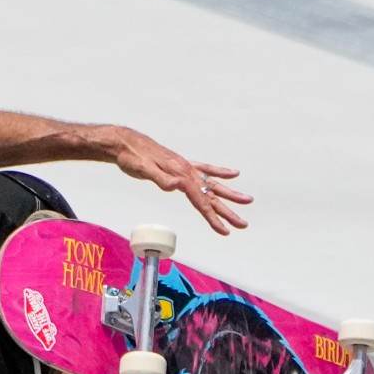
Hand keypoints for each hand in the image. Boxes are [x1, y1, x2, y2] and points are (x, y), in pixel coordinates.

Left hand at [105, 127, 252, 234]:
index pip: (201, 200)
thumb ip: (161, 179)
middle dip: (227, 211)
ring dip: (229, 194)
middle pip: (211, 195)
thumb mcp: (143, 170)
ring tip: (247, 200)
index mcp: (180, 175)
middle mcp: (187, 171)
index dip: (213, 217)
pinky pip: (205, 169)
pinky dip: (220, 172)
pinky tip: (233, 174)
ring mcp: (186, 168)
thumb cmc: (132, 157)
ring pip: (212, 184)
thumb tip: (177, 186)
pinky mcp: (181, 165)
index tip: (224, 230)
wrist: (126, 143)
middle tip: (243, 224)